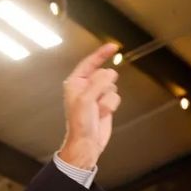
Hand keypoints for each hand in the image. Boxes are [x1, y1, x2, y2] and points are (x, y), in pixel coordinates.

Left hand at [57, 43, 120, 169]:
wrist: (87, 143)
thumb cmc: (80, 123)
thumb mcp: (86, 99)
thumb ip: (98, 83)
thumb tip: (110, 72)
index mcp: (75, 83)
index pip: (89, 63)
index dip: (101, 54)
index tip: (113, 46)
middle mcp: (85, 87)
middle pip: (104, 75)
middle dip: (103, 86)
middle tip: (95, 100)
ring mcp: (96, 95)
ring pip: (112, 87)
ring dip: (107, 99)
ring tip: (97, 111)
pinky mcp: (105, 104)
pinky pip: (115, 97)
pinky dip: (111, 106)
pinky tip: (102, 115)